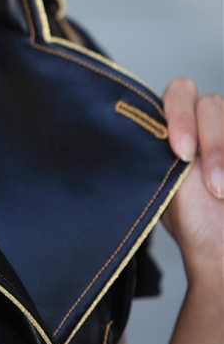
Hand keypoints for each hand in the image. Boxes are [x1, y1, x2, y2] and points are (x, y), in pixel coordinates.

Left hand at [162, 78, 223, 286]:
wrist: (222, 251)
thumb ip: (156, 147)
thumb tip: (130, 125)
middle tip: (206, 176)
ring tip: (221, 191)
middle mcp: (207, 125)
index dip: (180, 116)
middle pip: (210, 104)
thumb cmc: (192, 220)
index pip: (179, 92)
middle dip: (211, 142)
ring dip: (222, 153)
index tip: (181, 153)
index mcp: (180, 125)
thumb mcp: (164, 178)